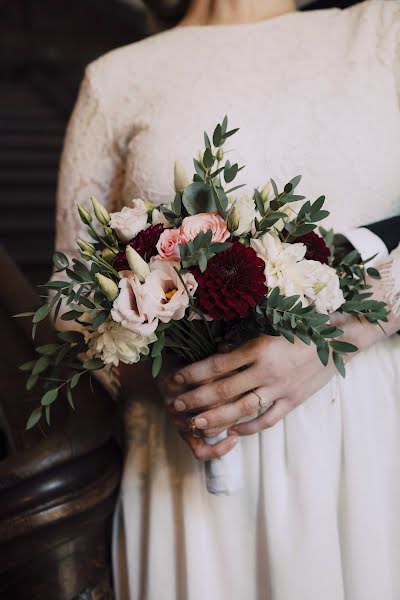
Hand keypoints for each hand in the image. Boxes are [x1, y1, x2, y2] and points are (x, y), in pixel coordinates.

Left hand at [166, 314, 365, 448]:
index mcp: (259, 347)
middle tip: (176, 405)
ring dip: (217, 418)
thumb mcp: (268, 329)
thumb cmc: (299, 330)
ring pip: (242, 408)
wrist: (338, 341)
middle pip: (224, 389)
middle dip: (196, 398)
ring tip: (196, 423)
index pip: (217, 364)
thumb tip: (216, 353)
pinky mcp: (294, 401)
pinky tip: (233, 431)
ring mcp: (281, 388)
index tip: (175, 379)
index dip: (193, 373)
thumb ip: (243, 343)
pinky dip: (249, 427)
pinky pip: (268, 419)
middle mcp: (267, 370)